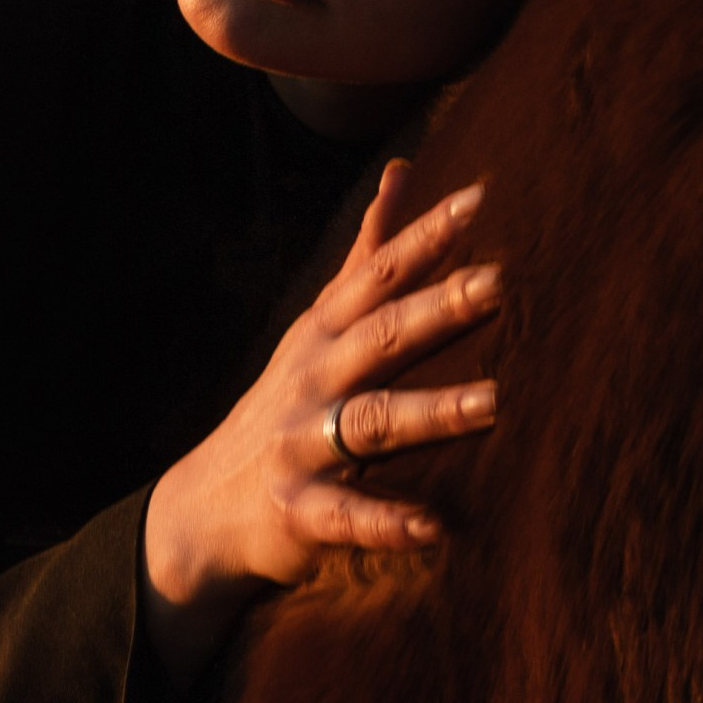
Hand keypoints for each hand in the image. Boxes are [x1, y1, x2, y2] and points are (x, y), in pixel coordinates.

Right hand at [141, 161, 499, 687]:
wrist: (205, 509)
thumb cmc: (287, 406)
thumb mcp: (320, 326)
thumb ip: (367, 256)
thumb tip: (404, 172)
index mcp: (326, 334)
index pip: (379, 276)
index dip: (424, 238)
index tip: (477, 200)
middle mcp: (315, 380)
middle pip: (381, 338)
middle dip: (437, 309)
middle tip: (497, 283)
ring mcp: (303, 445)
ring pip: (372, 424)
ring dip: (432, 412)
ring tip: (493, 402)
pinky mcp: (300, 512)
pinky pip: (348, 517)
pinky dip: (388, 523)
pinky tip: (435, 530)